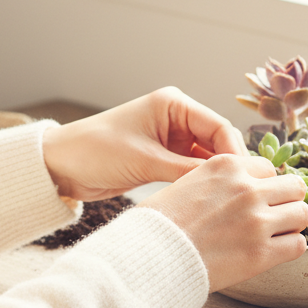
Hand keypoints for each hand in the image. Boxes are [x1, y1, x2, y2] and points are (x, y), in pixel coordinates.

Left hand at [41, 87, 247, 201]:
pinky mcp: (164, 158)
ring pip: (207, 159)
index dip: (235, 153)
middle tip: (246, 197)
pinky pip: (192, 171)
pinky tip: (212, 203)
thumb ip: (186, 171)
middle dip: (230, 167)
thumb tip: (225, 183)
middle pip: (218, 143)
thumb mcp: (145, 161)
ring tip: (232, 203)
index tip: (246, 180)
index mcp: (173, 104)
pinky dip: (200, 185)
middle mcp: (176, 118)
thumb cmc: (95, 151)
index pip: (219, 126)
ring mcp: (171, 139)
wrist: (60, 165)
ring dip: (216, 178)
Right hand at [139, 155, 307, 291]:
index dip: (264, 185)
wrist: (152, 256)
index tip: (256, 199)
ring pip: (302, 213)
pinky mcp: (261, 253)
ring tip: (277, 233)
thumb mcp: (188, 182)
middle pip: (293, 186)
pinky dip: (290, 247)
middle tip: (274, 214)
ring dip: (292, 222)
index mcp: (227, 166)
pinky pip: (298, 244)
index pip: (268, 168)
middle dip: (285, 200)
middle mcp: (247, 188)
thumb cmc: (161, 222)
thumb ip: (219, 180)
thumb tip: (236, 186)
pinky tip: (275, 250)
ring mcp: (257, 221)